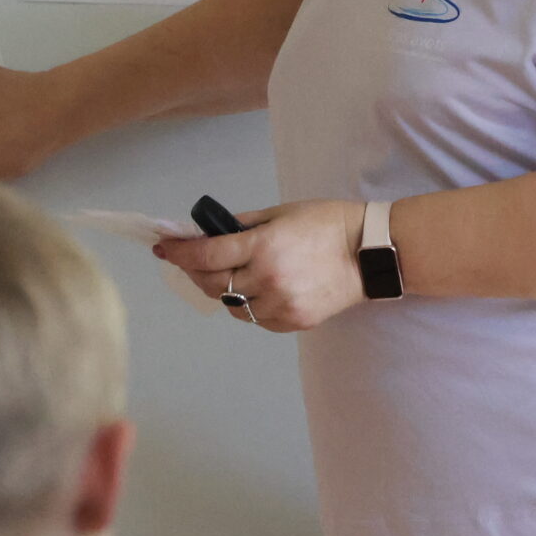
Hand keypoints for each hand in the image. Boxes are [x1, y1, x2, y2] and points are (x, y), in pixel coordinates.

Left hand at [156, 199, 366, 331]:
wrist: (370, 253)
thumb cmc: (328, 223)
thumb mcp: (282, 213)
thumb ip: (243, 225)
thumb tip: (208, 233)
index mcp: (264, 246)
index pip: (206, 255)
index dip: (180, 252)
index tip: (164, 249)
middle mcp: (268, 279)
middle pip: (212, 283)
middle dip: (195, 271)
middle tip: (192, 260)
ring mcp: (281, 305)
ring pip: (232, 305)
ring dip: (223, 290)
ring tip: (230, 274)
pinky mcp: (293, 323)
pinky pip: (256, 318)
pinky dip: (249, 304)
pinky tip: (257, 288)